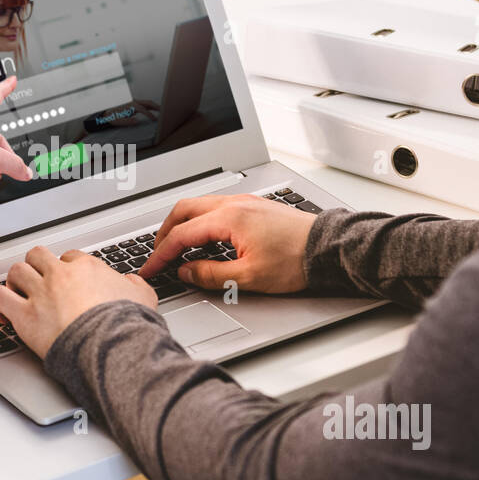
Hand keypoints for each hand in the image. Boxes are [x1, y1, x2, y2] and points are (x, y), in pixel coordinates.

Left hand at [0, 246, 156, 356]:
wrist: (111, 346)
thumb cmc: (127, 325)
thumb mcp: (144, 297)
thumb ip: (134, 285)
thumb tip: (131, 283)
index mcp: (87, 268)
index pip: (69, 257)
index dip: (65, 268)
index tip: (66, 280)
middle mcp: (60, 275)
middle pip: (38, 256)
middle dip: (36, 267)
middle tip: (37, 281)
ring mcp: (40, 293)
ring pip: (16, 271)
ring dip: (15, 282)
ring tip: (18, 293)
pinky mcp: (25, 315)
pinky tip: (1, 312)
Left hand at [100, 98, 159, 126]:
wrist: (107, 113)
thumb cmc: (113, 117)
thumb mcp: (119, 121)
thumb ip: (128, 121)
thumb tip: (137, 121)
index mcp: (130, 105)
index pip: (143, 109)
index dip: (150, 114)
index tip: (155, 119)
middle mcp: (133, 102)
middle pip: (147, 102)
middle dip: (156, 106)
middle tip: (164, 111)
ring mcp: (134, 102)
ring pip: (147, 102)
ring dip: (154, 106)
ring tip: (161, 110)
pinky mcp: (134, 104)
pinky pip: (144, 104)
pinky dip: (150, 106)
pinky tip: (154, 110)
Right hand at [138, 194, 317, 292]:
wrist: (327, 247)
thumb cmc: (296, 260)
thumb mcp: (248, 277)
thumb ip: (211, 275)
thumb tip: (186, 272)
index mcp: (228, 218)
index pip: (182, 235)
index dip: (161, 254)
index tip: (151, 268)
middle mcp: (233, 204)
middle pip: (184, 210)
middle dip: (165, 232)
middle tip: (157, 253)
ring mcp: (244, 202)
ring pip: (199, 205)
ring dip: (183, 224)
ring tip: (176, 245)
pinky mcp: (254, 206)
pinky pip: (216, 207)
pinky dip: (200, 220)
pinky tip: (204, 238)